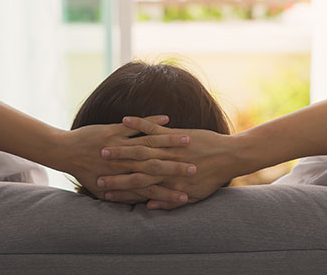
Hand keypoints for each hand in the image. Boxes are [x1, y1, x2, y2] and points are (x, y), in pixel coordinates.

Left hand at [48, 116, 196, 203]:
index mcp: (123, 179)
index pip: (152, 188)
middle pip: (156, 167)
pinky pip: (136, 125)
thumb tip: (147, 206)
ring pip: (149, 145)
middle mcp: (124, 164)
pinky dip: (151, 121)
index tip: (189, 194)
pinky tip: (167, 117)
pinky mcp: (114, 131)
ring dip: (170, 143)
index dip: (171, 192)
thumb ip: (127, 197)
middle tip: (196, 169)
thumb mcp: (103, 189)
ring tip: (189, 142)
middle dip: (177, 168)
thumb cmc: (83, 171)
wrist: (63, 153)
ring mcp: (120, 146)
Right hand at [97, 117, 243, 209]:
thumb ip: (171, 202)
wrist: (231, 158)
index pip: (138, 189)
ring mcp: (170, 149)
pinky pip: (155, 128)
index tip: (101, 191)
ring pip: (141, 149)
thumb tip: (151, 207)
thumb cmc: (213, 177)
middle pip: (134, 170)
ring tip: (102, 148)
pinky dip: (140, 123)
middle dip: (113, 171)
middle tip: (95, 172)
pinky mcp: (176, 134)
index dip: (118, 190)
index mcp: (169, 183)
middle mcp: (167, 167)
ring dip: (120, 148)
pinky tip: (125, 118)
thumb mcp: (194, 195)